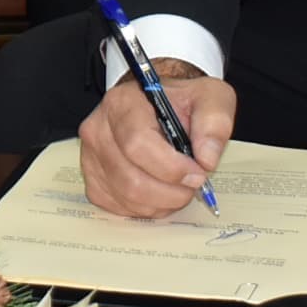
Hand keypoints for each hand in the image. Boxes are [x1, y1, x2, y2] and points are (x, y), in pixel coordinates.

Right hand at [78, 60, 235, 219]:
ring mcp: (91, 157)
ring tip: (179, 187)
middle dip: (172, 191)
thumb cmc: (181, 103)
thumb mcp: (209, 98)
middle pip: (132, 178)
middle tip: (193, 184)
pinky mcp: (92, 180)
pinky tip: (160, 191)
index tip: (198, 172)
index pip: (138, 143)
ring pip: (127, 197)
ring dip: (162, 202)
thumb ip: (215, 122)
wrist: (159, 107)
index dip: (172, 167)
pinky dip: (148, 208)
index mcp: (122, 103)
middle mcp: (98, 129)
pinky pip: (120, 207)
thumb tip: (206, 159)